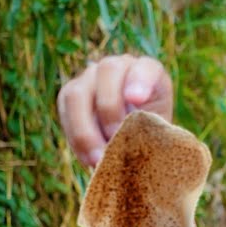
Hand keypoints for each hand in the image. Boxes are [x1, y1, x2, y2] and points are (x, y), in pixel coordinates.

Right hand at [57, 55, 173, 166]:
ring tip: (99, 159)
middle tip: (115, 139)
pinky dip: (76, 139)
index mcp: (149, 72)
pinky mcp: (70, 94)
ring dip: (86, 129)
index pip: (146, 67)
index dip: (140, 80)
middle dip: (109, 108)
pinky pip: (64, 111)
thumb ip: (153, 129)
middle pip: (107, 71)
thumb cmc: (153, 137)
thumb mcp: (160, 133)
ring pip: (78, 93)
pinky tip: (88, 160)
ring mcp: (90, 77)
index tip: (137, 100)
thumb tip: (133, 141)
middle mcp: (118, 66)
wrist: (133, 141)